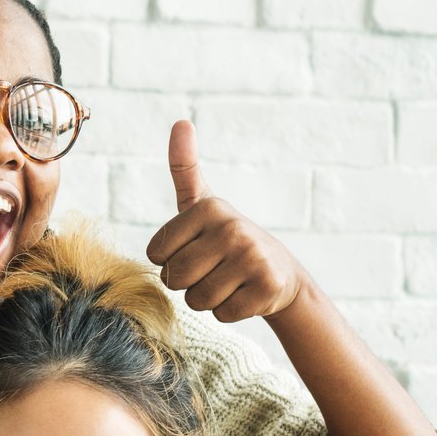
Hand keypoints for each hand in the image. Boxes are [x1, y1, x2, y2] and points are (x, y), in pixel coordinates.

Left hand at [147, 120, 310, 322]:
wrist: (281, 274)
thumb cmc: (226, 241)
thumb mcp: (201, 205)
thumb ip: (185, 169)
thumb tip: (180, 122)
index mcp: (208, 208)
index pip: (155, 253)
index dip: (169, 261)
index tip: (196, 249)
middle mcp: (232, 228)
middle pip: (174, 278)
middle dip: (187, 282)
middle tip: (212, 269)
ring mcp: (253, 257)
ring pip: (196, 299)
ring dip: (207, 298)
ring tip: (230, 280)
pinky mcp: (267, 288)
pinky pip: (221, 313)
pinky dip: (229, 311)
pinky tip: (246, 293)